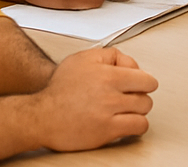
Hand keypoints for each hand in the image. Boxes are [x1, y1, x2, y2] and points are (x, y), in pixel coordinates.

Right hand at [32, 47, 157, 150]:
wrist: (41, 116)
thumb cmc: (59, 89)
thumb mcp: (83, 58)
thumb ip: (109, 55)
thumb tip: (129, 64)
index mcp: (107, 74)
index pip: (144, 77)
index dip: (144, 80)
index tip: (141, 83)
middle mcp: (110, 94)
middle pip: (145, 95)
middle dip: (141, 95)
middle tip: (133, 97)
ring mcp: (109, 114)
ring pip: (143, 112)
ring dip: (139, 111)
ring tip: (129, 110)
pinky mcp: (106, 133)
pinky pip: (136, 128)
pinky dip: (137, 126)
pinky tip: (128, 123)